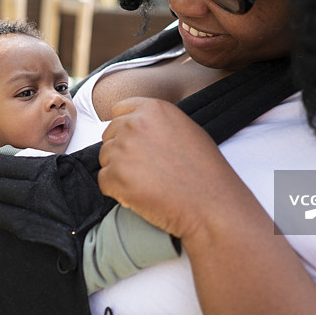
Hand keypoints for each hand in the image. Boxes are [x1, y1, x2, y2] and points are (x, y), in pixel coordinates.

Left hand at [98, 97, 235, 240]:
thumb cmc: (205, 171)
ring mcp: (122, 150)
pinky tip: (141, 195)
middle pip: (109, 135)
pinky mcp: (115, 176)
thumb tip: (135, 125)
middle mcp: (134, 124)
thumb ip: (156, 122)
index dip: (125, 129)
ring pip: (105, 158)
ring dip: (119, 172)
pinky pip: (104, 181)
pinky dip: (117, 191)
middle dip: (121, 151)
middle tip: (146, 170)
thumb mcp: (186, 129)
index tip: (137, 145)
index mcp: (153, 109)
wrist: (210, 205)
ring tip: (147, 183)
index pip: (119, 111)